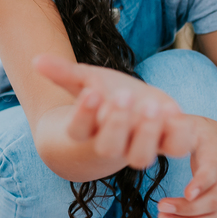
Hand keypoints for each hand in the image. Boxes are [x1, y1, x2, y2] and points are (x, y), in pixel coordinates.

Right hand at [33, 55, 186, 169]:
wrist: (135, 110)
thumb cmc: (106, 95)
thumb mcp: (85, 80)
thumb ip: (62, 72)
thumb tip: (36, 60)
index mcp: (88, 130)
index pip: (78, 129)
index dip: (84, 114)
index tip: (92, 93)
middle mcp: (112, 145)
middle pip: (109, 147)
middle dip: (118, 123)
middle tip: (124, 97)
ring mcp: (140, 147)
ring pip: (142, 157)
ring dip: (148, 134)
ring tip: (153, 107)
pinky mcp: (168, 145)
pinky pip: (177, 148)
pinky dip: (180, 134)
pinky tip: (176, 112)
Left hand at [156, 116, 216, 217]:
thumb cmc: (201, 132)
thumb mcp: (188, 122)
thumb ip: (172, 125)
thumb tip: (149, 126)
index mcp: (215, 150)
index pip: (213, 169)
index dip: (202, 182)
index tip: (187, 193)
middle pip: (215, 198)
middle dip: (188, 208)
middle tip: (160, 206)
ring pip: (215, 213)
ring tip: (162, 215)